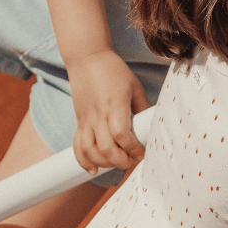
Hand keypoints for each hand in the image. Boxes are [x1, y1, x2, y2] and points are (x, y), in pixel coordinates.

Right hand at [68, 50, 149, 175]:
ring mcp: (86, 119)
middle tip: (131, 160)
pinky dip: (83, 160)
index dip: (133, 148)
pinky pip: (77, 145)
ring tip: (116, 163)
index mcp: (115, 105)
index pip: (122, 135)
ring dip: (104, 163)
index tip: (141, 152)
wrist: (87, 58)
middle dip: (121, 160)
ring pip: (90, 150)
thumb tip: (151, 128)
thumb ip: (142, 108)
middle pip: (106, 148)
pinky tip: (93, 170)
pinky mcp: (79, 121)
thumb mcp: (134, 86)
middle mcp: (98, 115)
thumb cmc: (114, 71)